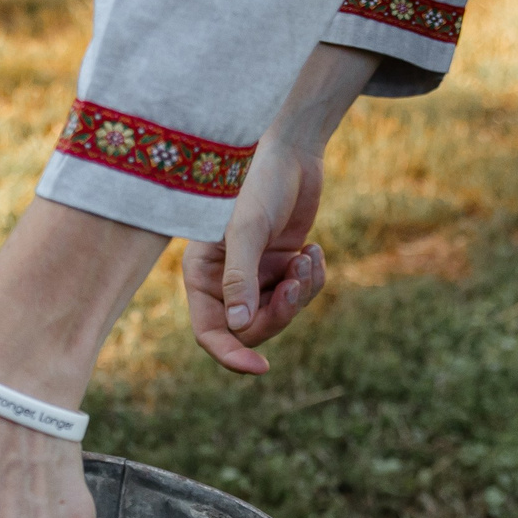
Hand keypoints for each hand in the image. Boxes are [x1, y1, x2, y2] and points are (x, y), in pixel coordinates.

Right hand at [185, 144, 326, 375]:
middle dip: (280, 311)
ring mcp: (256, 275)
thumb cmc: (259, 182)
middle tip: (297, 282)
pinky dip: (313, 278)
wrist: (292, 150)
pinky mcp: (282, 266)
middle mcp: (226, 281)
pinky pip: (301, 293)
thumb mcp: (247, 230)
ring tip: (308, 256)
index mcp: (203, 276)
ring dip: (301, 292)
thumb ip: (240, 279)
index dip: (232, 354)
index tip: (260, 367)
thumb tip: (239, 327)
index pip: (210, 332)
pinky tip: (314, 250)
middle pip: (251, 329)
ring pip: (280, 314)